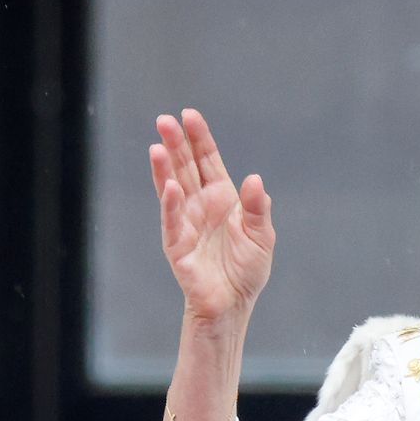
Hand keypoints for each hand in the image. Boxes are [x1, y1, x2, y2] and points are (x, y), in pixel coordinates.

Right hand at [149, 109, 275, 325]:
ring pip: (172, 188)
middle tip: (165, 120)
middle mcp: (200, 205)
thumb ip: (259, 208)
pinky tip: (169, 186)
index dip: (199, 138)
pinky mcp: (177, 245)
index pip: (207, 160)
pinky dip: (170, 203)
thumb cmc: (246, 270)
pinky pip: (172, 221)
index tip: (189, 115)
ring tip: (157, 146)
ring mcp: (185, 222)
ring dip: (164, 168)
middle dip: (175, 144)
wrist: (232, 304)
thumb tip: (254, 179)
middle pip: (185, 167)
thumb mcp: (262, 236)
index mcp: (221, 197)